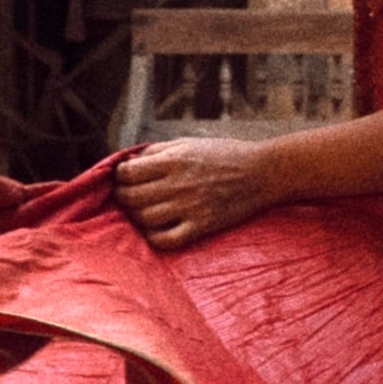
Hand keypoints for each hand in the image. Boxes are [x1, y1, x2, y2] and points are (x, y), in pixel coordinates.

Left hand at [115, 132, 280, 252]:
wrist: (263, 173)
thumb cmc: (225, 154)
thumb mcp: (189, 143)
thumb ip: (157, 152)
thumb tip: (128, 163)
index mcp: (175, 159)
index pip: (127, 173)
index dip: (120, 176)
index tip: (124, 178)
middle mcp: (179, 184)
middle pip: (131, 197)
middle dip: (123, 197)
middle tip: (129, 196)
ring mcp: (190, 207)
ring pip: (143, 219)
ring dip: (136, 216)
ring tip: (142, 211)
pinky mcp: (201, 227)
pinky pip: (164, 240)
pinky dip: (152, 237)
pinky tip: (155, 229)